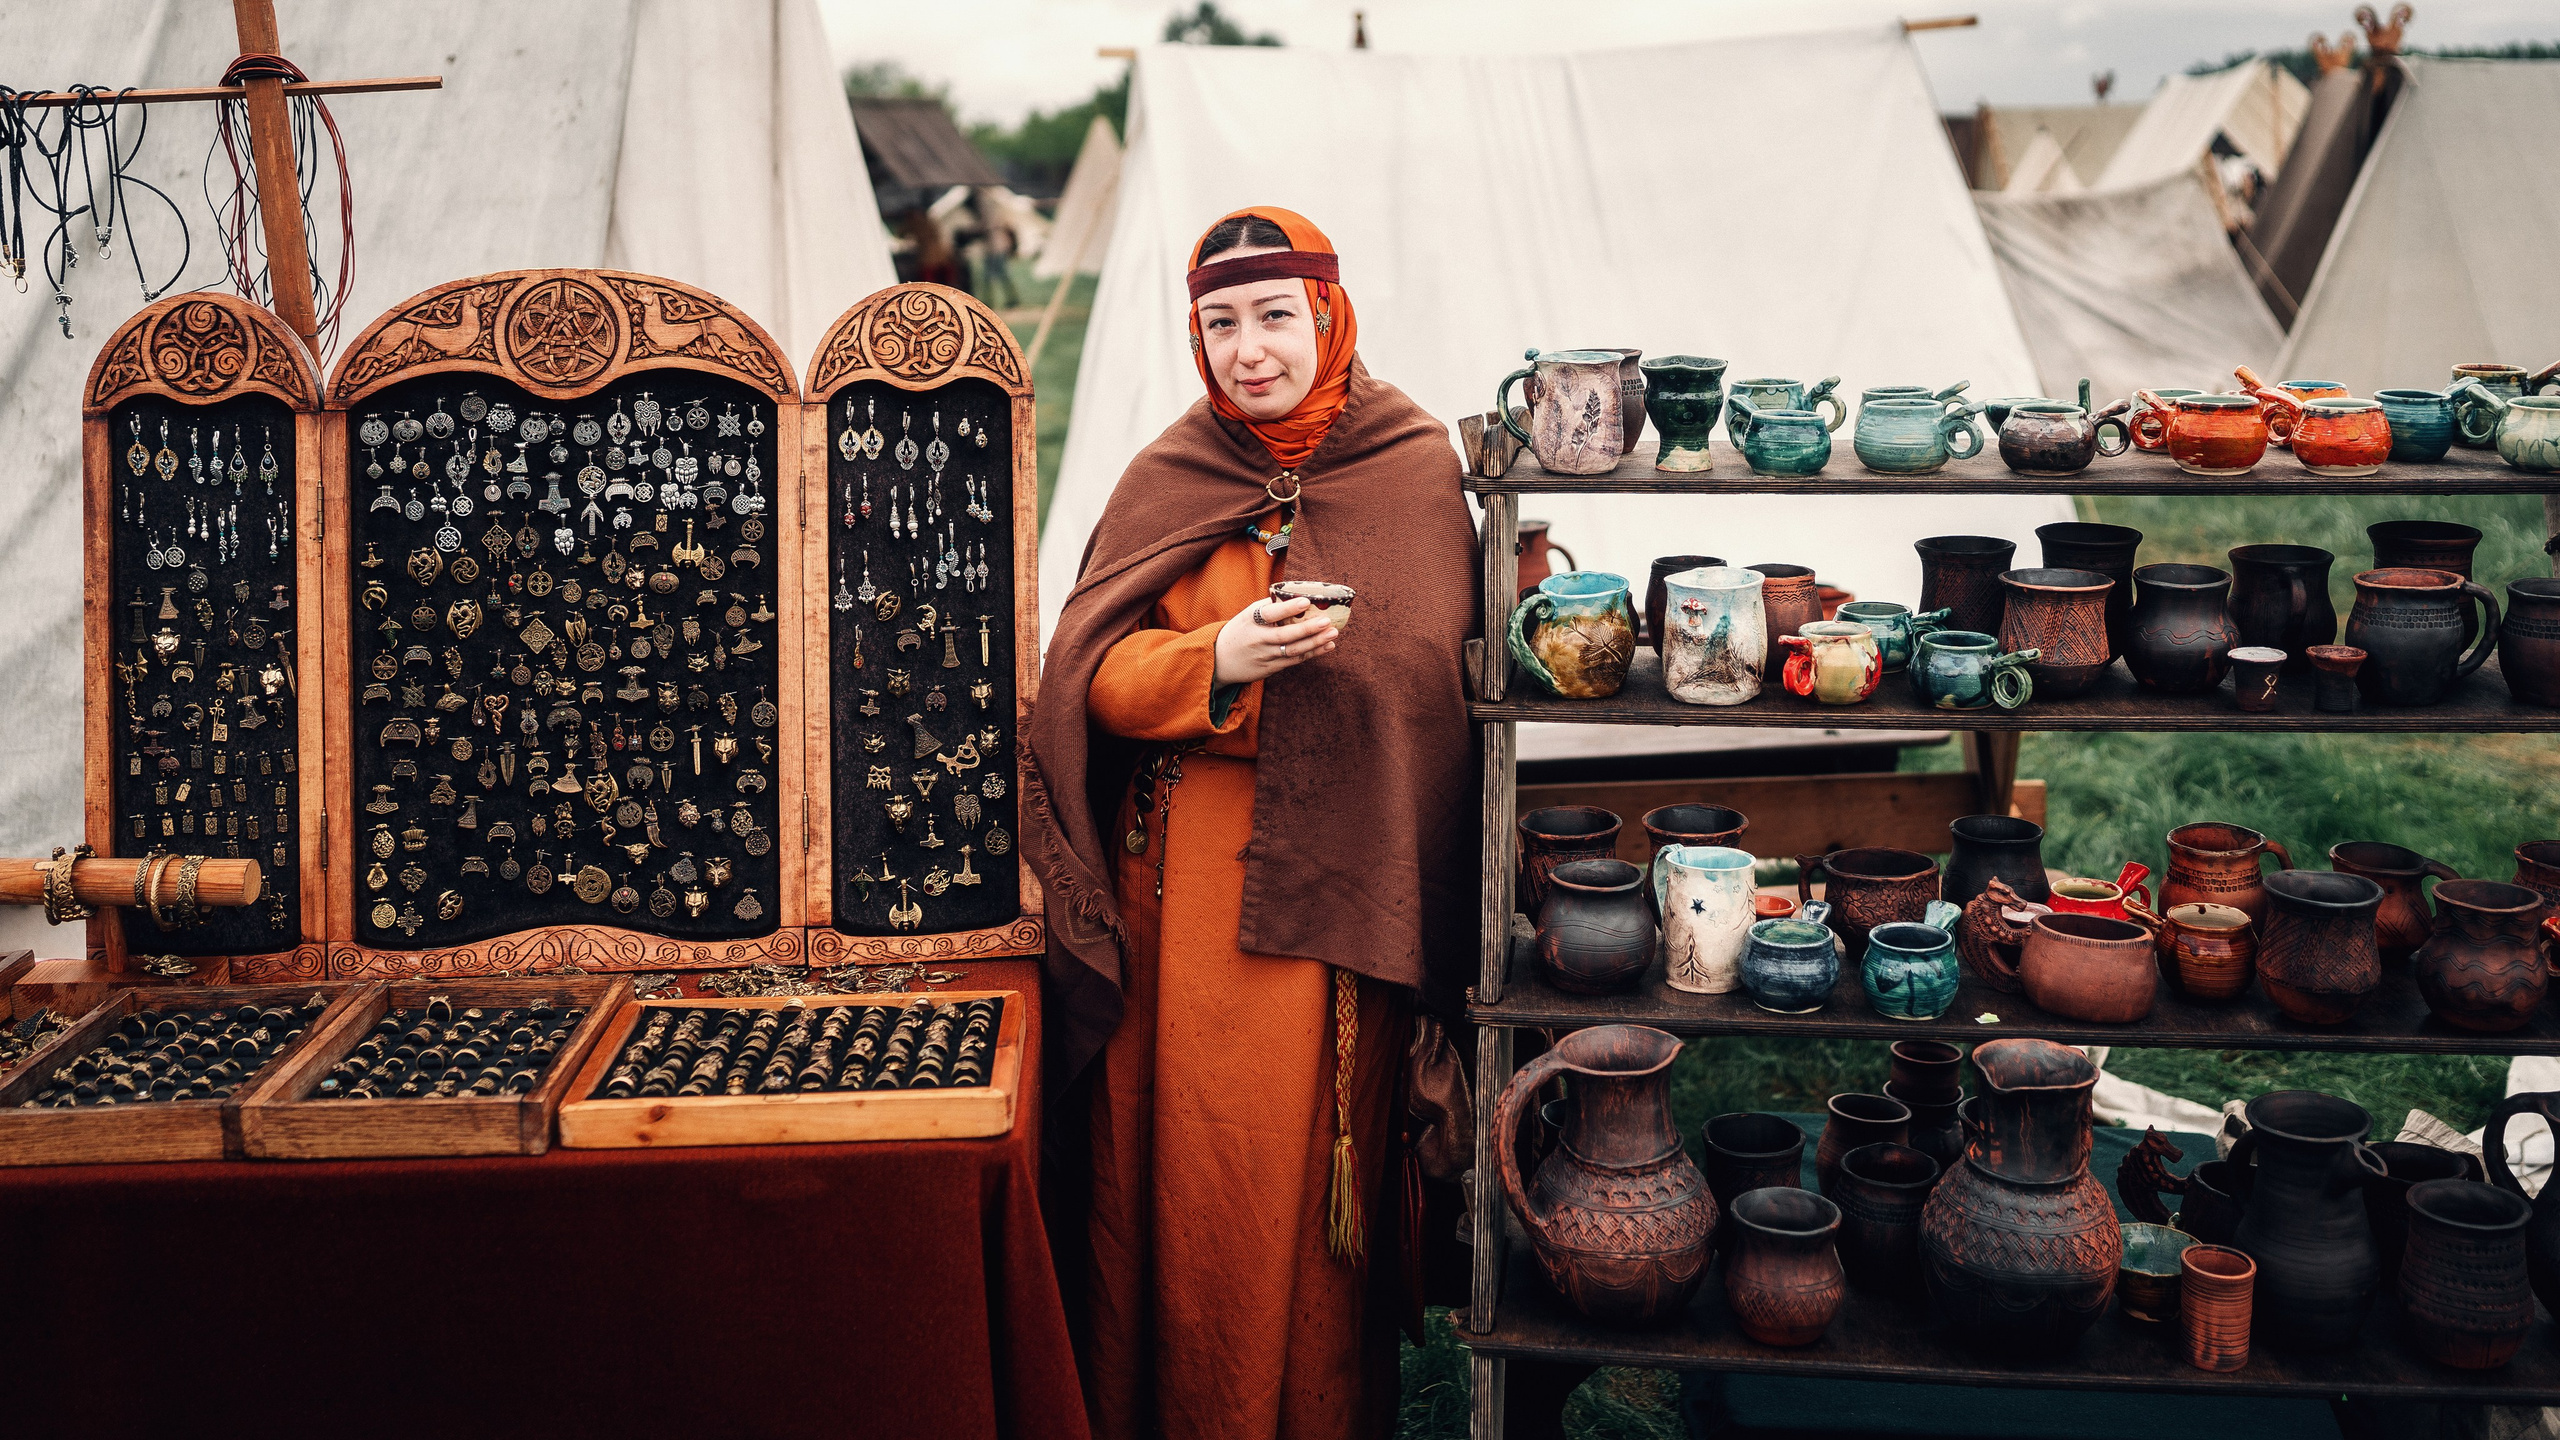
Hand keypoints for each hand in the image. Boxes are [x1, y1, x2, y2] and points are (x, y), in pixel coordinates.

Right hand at [1214, 595, 1338, 684]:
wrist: (1219, 660)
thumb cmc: (1240, 632)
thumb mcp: (1247, 616)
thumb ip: (1268, 607)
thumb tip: (1294, 594)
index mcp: (1250, 621)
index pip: (1269, 614)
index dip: (1288, 608)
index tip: (1306, 601)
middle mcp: (1257, 639)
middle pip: (1285, 635)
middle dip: (1308, 629)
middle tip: (1327, 621)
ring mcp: (1264, 656)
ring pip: (1293, 650)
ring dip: (1315, 643)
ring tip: (1333, 633)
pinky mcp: (1271, 668)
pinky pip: (1294, 661)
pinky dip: (1312, 653)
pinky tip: (1327, 646)